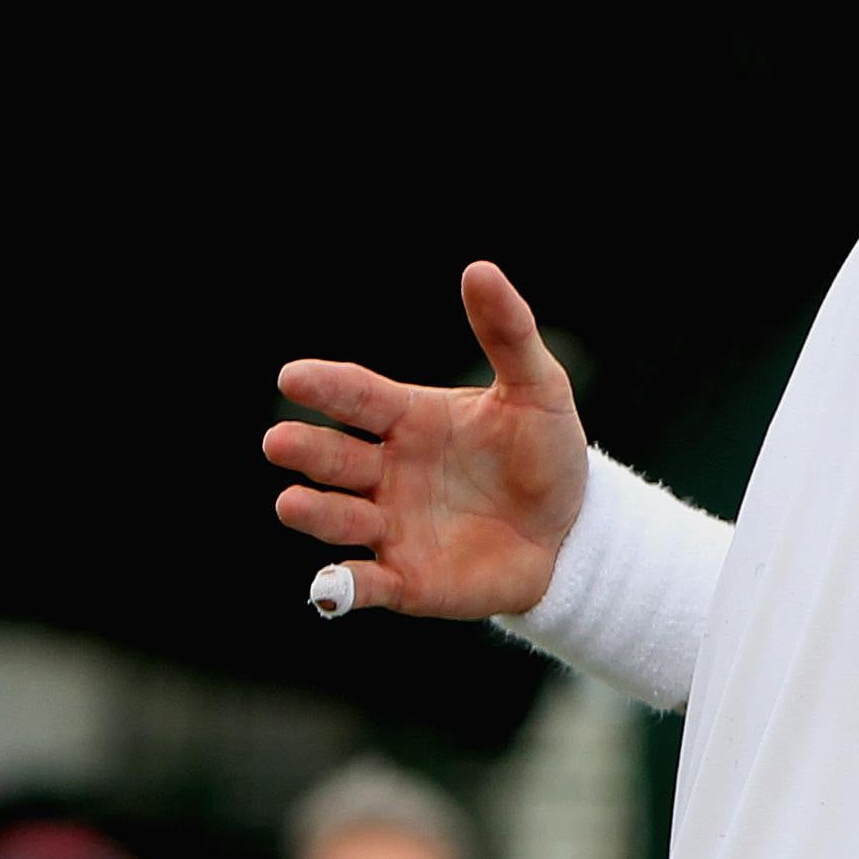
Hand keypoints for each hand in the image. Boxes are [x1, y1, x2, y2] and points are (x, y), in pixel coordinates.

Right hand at [267, 263, 587, 617]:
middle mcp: (385, 472)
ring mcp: (390, 526)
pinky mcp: (406, 580)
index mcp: (408, 419)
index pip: (358, 397)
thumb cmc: (546, 454)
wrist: (576, 531)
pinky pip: (365, 584)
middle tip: (282, 442)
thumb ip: (508, 334)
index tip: (294, 377)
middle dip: (306, 451)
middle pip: (334, 458)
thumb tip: (480, 269)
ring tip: (294, 502)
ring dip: (315, 513)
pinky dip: (342, 588)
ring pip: (337, 519)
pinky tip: (330, 589)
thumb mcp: (538, 391)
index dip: (327, 387)